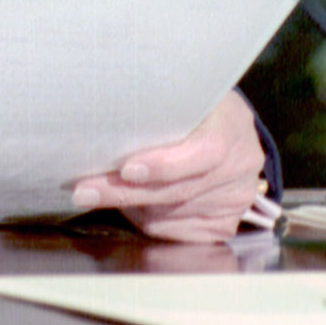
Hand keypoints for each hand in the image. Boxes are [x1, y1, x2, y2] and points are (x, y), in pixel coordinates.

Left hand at [71, 91, 266, 243]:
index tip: (126, 168)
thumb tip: (101, 124)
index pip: (205, 151)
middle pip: (179, 190)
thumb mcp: (179, 93)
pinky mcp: (223, 225)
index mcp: (231, 124)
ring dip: (130, 205)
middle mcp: (240, 165)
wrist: (225, 127)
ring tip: (98, 191)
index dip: (165, 164)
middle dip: (125, 192)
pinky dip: (146, 219)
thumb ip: (154, 106)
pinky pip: (175, 231)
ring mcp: (234, 199)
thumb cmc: (190, 105)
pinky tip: (130, 203)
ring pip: (169, 214)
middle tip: (85, 190)